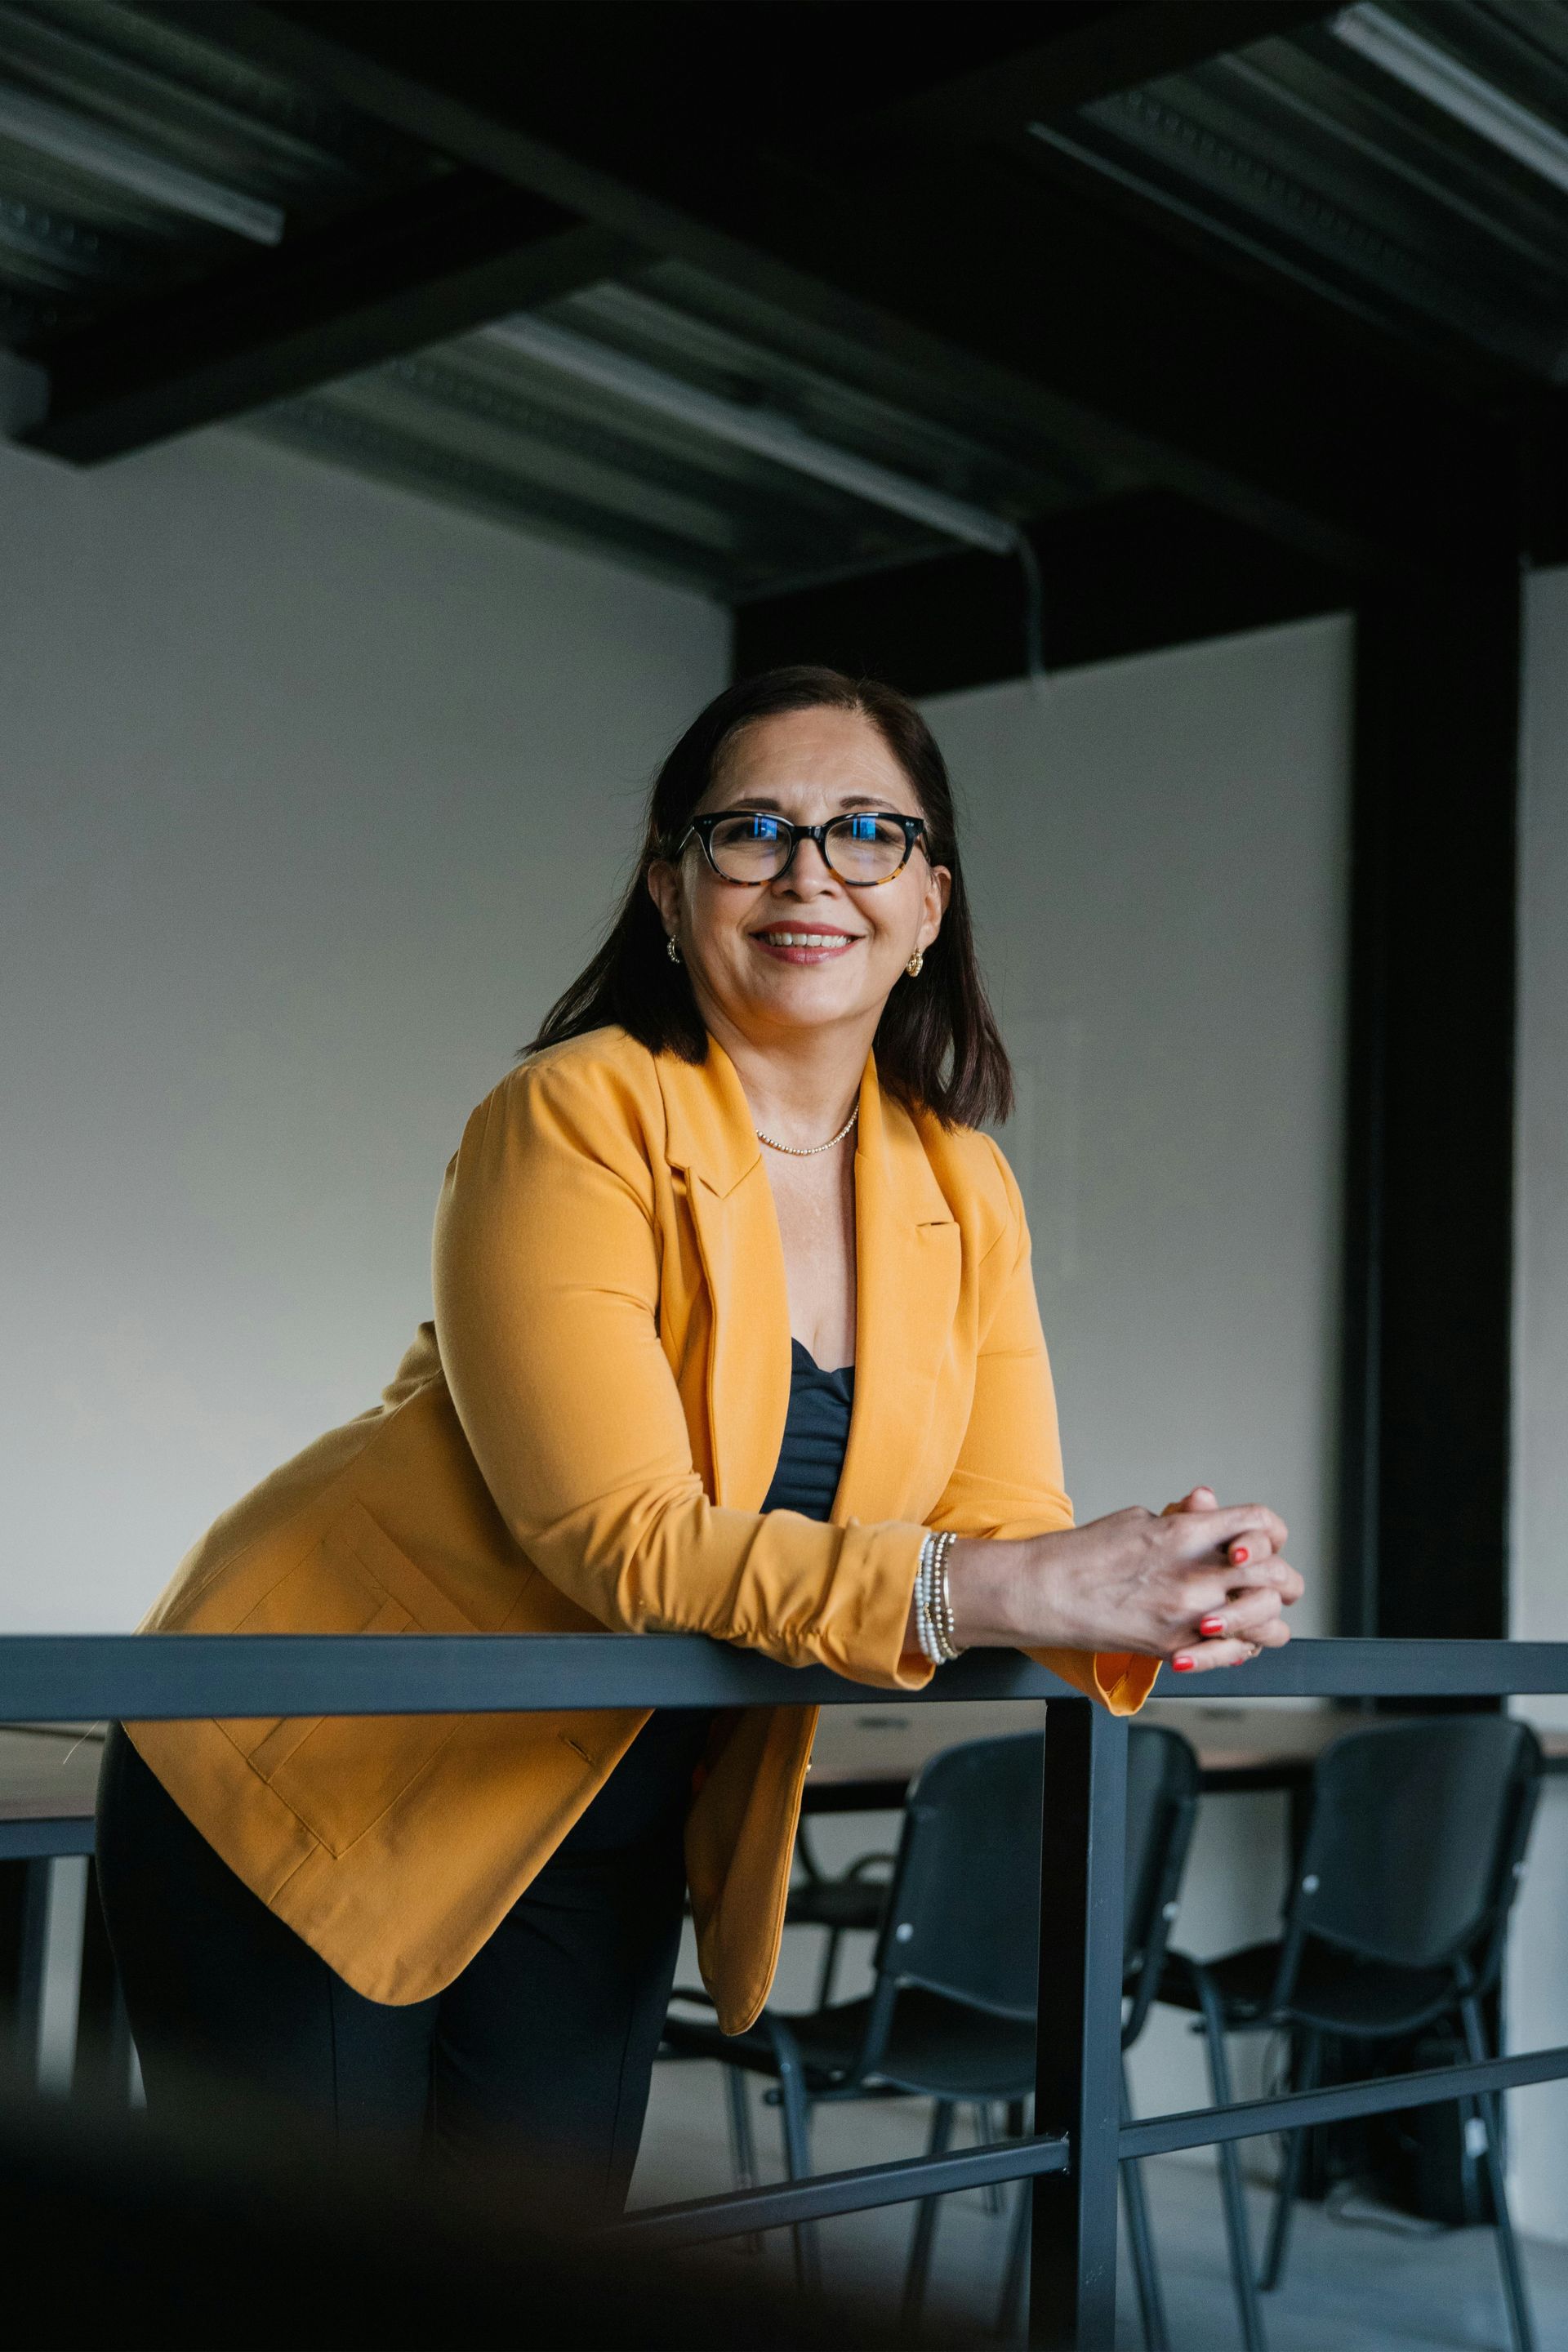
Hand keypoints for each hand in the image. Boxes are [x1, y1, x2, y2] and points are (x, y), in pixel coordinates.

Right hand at [946, 1490, 1301, 1674]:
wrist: (1041, 1594)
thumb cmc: (1080, 1554)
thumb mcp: (1137, 1520)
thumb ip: (1184, 1520)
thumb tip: (1208, 1514)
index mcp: (1187, 1533)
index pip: (1261, 1524)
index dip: (1268, 1532)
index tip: (1258, 1539)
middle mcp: (1197, 1575)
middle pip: (1278, 1576)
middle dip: (1277, 1577)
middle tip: (1263, 1579)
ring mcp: (1190, 1617)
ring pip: (1269, 1624)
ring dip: (1265, 1617)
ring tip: (1251, 1613)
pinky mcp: (1177, 1649)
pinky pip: (1235, 1653)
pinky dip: (1238, 1646)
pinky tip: (1226, 1637)